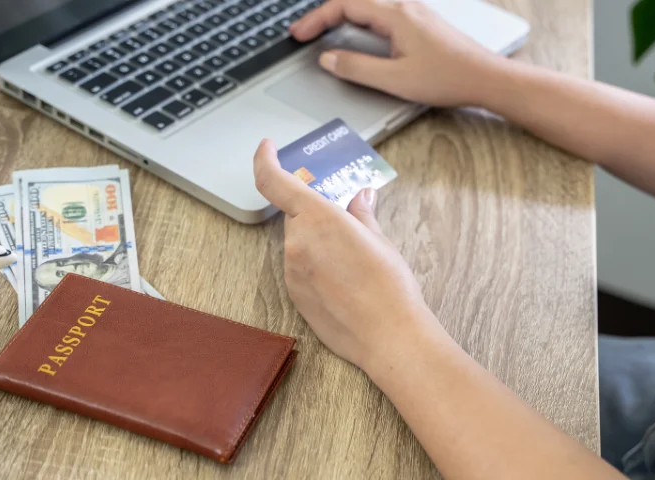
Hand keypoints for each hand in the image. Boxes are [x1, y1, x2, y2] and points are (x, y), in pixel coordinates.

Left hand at [251, 139, 441, 369]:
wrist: (389, 335)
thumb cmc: (389, 286)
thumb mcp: (379, 240)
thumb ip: (361, 215)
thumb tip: (361, 196)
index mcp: (317, 219)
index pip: (273, 181)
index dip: (264, 159)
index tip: (267, 147)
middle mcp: (297, 243)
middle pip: (296, 218)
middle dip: (317, 218)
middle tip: (348, 231)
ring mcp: (292, 272)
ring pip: (300, 246)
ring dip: (319, 245)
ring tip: (355, 265)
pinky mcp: (295, 297)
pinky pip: (301, 271)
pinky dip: (318, 269)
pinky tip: (346, 284)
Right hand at [289, 0, 509, 106]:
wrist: (486, 77)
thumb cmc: (449, 78)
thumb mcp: (395, 80)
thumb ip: (357, 68)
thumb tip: (328, 59)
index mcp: (395, 15)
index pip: (344, 6)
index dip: (316, 19)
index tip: (299, 34)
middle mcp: (405, 6)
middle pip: (354, 0)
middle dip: (324, 14)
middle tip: (304, 32)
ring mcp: (414, 12)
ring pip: (368, 4)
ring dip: (343, 15)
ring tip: (324, 31)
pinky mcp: (421, 22)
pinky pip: (382, 12)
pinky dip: (360, 19)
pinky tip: (358, 34)